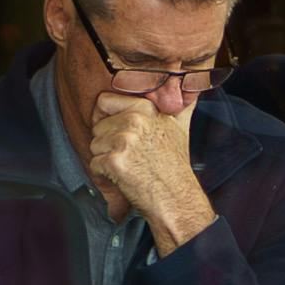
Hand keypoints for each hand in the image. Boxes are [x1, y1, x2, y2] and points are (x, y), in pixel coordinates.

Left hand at [84, 86, 217, 247]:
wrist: (175, 198)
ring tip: (128, 167)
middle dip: (107, 143)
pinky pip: (94, 164)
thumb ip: (179, 105)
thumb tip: (190, 87)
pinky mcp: (115, 161)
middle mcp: (134, 121)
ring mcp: (124, 140)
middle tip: (129, 156)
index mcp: (145, 109)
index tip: (114, 130)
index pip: (104, 101)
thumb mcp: (180, 128)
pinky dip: (104, 174)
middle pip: (97, 126)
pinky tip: (123, 177)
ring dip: (105, 159)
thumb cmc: (175, 166)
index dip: (105, 117)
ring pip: (94, 145)